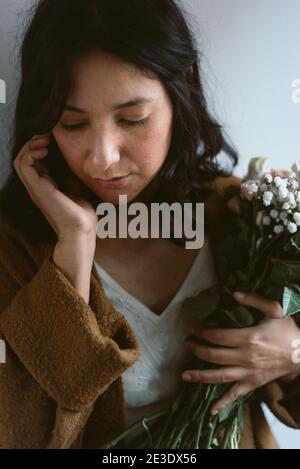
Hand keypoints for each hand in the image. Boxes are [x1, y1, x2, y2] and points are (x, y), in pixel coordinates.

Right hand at [13, 133, 97, 239]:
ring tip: (44, 141)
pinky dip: (30, 153)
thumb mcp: (76, 188)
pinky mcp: (36, 188)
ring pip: (20, 159)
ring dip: (30, 145)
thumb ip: (70, 175)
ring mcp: (35, 187)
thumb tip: (73, 160)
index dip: (41, 145)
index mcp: (45, 185)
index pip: (35, 161)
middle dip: (34, 142)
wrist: (81, 230)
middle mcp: (37, 186)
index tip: (53, 136)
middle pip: (24, 158)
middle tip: (47, 135)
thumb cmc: (81, 214)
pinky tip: (44, 149)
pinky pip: (23, 165)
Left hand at [182, 291, 299, 415]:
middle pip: (214, 356)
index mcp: (249, 338)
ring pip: (220, 376)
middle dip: (197, 350)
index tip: (193, 329)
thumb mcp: (274, 309)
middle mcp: (246, 357)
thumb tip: (234, 293)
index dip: (203, 332)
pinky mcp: (253, 383)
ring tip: (184, 375)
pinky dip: (223, 403)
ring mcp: (249, 372)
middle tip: (186, 345)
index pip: (218, 336)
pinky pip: (236, 394)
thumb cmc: (287, 330)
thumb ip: (254, 300)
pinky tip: (211, 410)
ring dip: (201, 376)